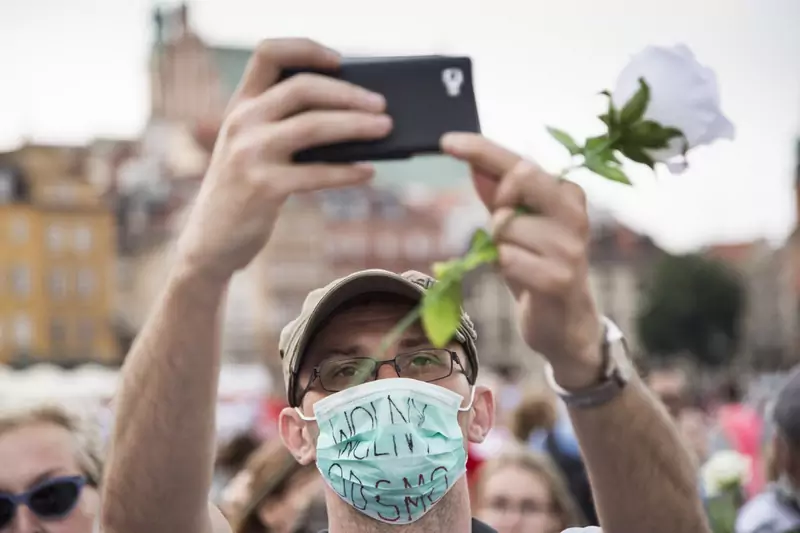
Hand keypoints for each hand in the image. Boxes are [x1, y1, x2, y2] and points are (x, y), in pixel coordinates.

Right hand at [175, 38, 392, 283]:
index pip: (268, 53)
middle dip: (349, 93)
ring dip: (356, 126)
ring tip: (385, 129)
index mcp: (241, 104)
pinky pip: (317, 173)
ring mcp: (249, 154)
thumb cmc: (245, 190)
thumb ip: (286, 126)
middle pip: (303, 88)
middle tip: (381, 105)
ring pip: (314, 126)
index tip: (340, 60)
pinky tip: (368, 172)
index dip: (306, 48)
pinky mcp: (262, 188)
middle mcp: (241, 122)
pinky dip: (347, 172)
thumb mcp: (253, 148)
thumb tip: (353, 116)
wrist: (210, 241)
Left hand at [441, 133, 603, 388]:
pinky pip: (505, 258)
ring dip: (497, 245)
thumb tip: (472, 161)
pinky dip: (501, 267)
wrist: (566, 324)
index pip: (518, 161)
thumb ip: (497, 194)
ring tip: (519, 261)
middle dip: (497, 199)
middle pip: (519, 179)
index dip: (481, 148)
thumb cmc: (538, 267)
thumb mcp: (517, 227)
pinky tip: (522, 279)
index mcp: (567, 194)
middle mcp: (574, 213)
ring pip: (504, 225)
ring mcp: (569, 246)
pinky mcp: (558, 277)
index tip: (447, 141)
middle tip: (500, 224)